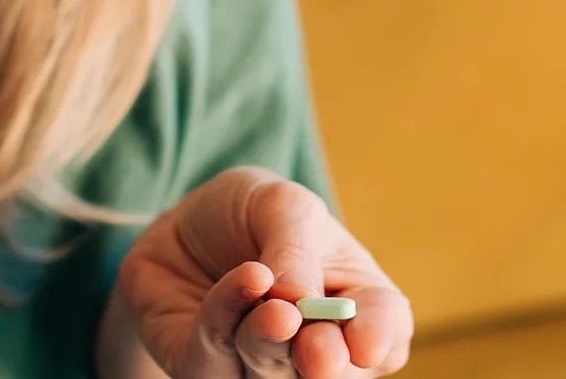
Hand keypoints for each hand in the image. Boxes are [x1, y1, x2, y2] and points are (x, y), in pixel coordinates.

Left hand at [115, 166, 411, 377]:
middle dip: (323, 361)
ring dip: (270, 341)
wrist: (180, 224)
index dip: (379, 342)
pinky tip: (240, 282)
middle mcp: (314, 347)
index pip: (385, 335)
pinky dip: (225, 319)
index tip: (364, 346)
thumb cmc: (248, 215)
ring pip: (271, 376)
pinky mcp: (206, 370)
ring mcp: (260, 366)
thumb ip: (296, 247)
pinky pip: (213, 363)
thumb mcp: (280, 204)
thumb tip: (298, 299)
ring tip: (271, 308)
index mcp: (356, 304)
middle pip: (329, 371)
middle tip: (318, 351)